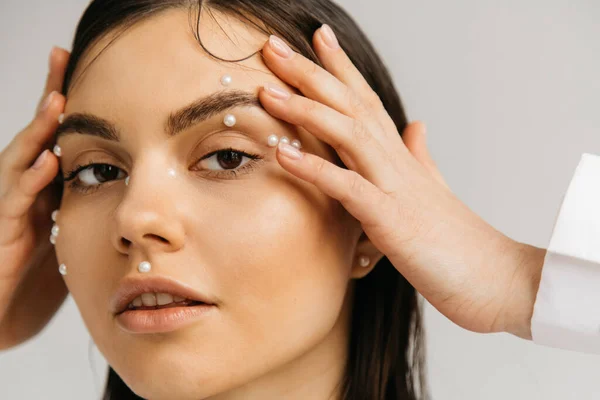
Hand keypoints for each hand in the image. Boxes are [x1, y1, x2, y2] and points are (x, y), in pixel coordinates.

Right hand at [0, 46, 69, 349]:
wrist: (4, 318)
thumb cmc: (38, 277)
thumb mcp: (73, 232)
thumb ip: (91, 205)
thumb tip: (134, 181)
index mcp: (47, 187)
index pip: (59, 136)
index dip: (71, 103)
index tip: (85, 66)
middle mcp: (26, 191)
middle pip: (38, 136)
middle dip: (50, 97)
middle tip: (63, 57)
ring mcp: (10, 211)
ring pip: (21, 162)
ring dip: (39, 130)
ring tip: (59, 99)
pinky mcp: (2, 237)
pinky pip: (14, 205)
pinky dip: (29, 183)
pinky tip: (47, 161)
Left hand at [258, 26, 544, 338]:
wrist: (497, 279)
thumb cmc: (460, 242)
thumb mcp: (434, 192)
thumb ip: (421, 156)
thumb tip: (415, 126)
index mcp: (402, 157)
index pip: (367, 99)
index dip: (341, 67)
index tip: (317, 37)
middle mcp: (397, 162)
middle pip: (351, 104)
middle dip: (310, 72)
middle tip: (272, 45)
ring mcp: (395, 187)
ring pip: (348, 134)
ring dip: (306, 109)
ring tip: (267, 90)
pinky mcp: (391, 219)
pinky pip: (348, 187)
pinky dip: (314, 169)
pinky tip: (282, 154)